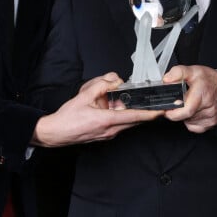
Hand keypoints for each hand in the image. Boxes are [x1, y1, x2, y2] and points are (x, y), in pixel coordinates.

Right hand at [32, 72, 162, 145]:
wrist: (55, 134)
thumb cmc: (67, 118)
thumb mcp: (83, 96)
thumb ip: (101, 86)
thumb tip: (114, 81)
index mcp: (107, 120)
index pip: (135, 117)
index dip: (150, 114)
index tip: (161, 111)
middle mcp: (110, 130)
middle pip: (134, 120)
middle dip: (144, 112)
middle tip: (153, 104)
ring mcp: (108, 134)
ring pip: (127, 122)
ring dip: (130, 113)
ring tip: (126, 102)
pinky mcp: (105, 135)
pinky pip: (119, 124)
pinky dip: (121, 116)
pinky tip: (113, 108)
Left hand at [162, 65, 216, 132]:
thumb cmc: (210, 80)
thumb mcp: (193, 70)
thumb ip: (178, 72)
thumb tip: (167, 79)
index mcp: (201, 94)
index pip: (185, 110)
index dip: (172, 111)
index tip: (167, 108)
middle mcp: (208, 108)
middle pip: (184, 117)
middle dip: (177, 112)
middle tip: (177, 104)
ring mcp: (210, 117)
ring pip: (188, 122)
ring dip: (184, 116)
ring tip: (189, 104)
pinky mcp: (212, 123)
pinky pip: (194, 127)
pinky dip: (191, 121)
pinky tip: (194, 111)